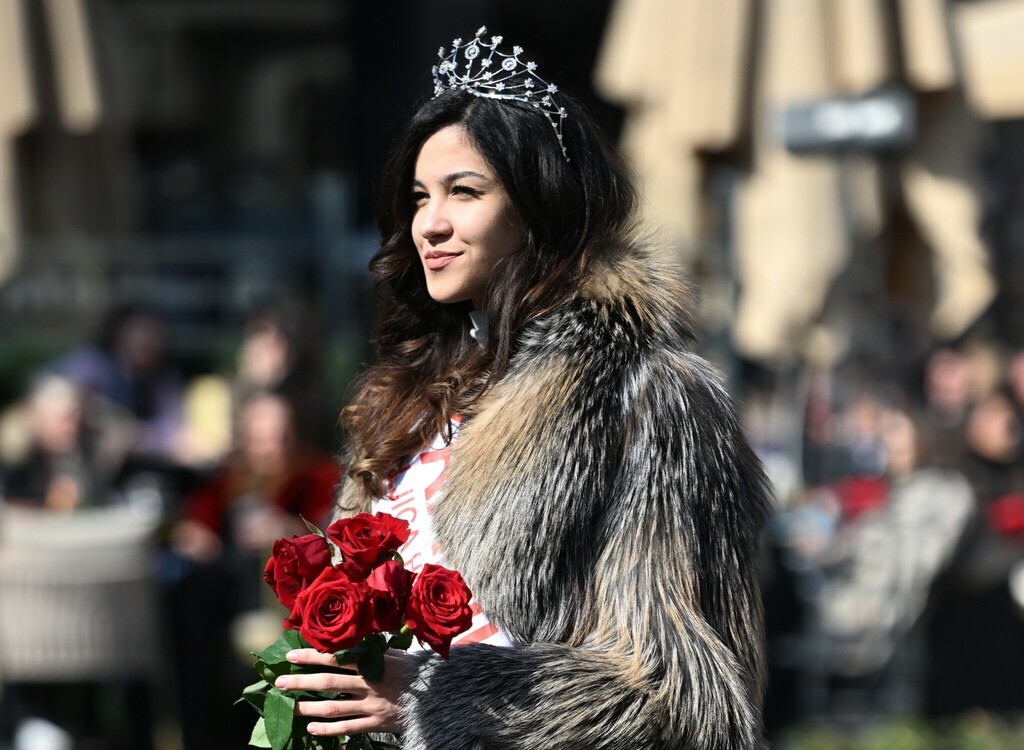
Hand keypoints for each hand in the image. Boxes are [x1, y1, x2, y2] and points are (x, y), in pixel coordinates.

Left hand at [274, 648, 415, 736]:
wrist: (436, 695)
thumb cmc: (412, 670)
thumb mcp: (393, 653)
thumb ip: (371, 649)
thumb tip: (346, 638)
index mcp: (372, 663)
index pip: (335, 658)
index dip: (311, 656)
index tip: (290, 655)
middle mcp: (369, 684)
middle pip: (328, 683)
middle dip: (301, 682)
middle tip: (279, 683)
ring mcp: (372, 705)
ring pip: (334, 708)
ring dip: (310, 707)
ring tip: (291, 707)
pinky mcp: (376, 723)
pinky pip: (348, 728)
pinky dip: (329, 730)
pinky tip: (312, 728)